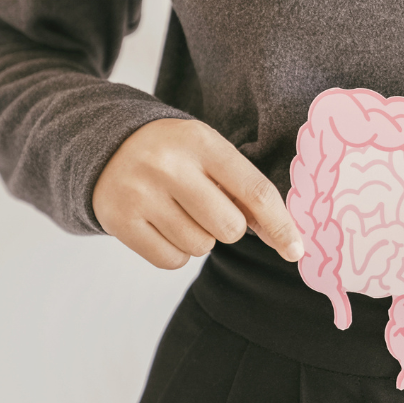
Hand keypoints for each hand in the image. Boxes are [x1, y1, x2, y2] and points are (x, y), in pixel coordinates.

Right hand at [93, 118, 303, 268]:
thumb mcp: (209, 153)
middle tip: (209, 207)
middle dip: (229, 227)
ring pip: (201, 247)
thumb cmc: (175, 155)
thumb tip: (285, 239)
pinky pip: (172, 261)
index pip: (254, 191)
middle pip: (230, 228)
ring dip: (201, 238)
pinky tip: (163, 225)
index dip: (281, 225)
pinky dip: (177, 251)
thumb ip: (245, 190)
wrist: (107, 147)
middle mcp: (168, 166)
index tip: (296, 250)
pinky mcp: (120, 221)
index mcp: (201, 141)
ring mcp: (141, 194)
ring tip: (180, 211)